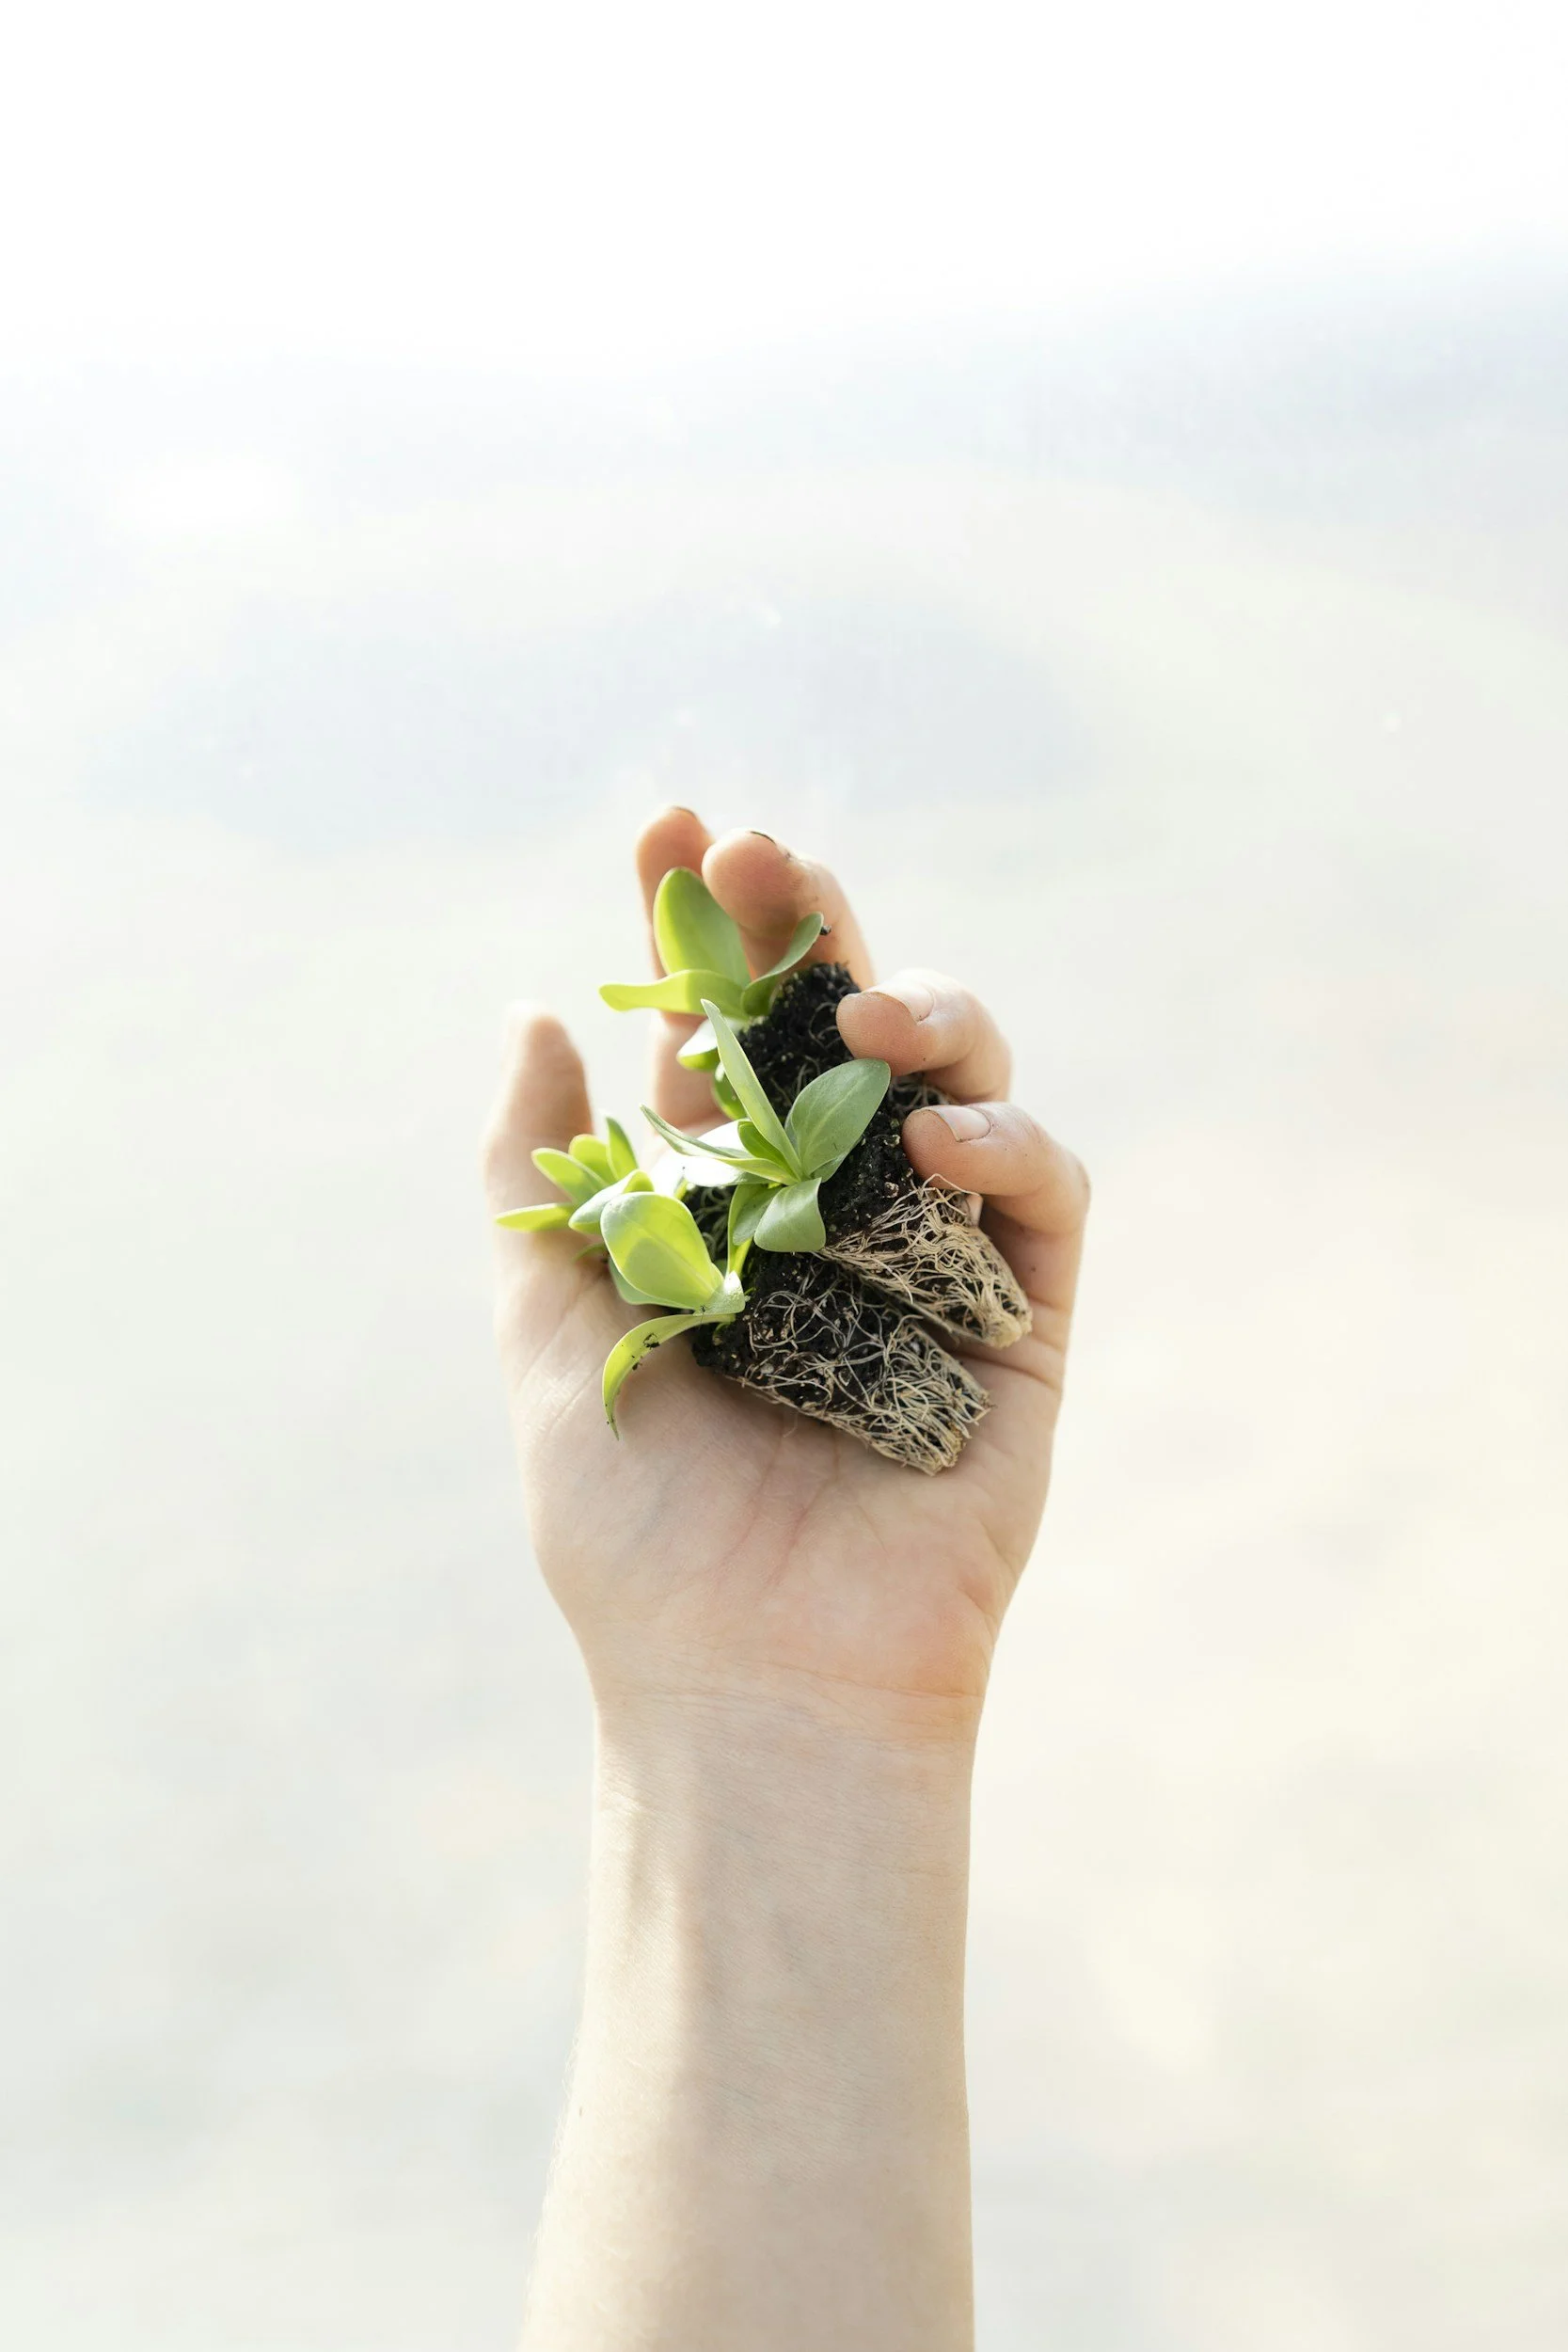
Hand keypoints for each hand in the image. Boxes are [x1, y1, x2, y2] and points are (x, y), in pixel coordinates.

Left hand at [482, 808, 1088, 1746]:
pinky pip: (1042, 1193)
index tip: (673, 830)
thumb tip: (530, 1011)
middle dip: (813, 931)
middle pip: (844, 1029)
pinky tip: (938, 1138)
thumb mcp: (554, 1330)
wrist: (749, 1681)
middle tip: (773, 856)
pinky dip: (1005, 1143)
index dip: (702, 929)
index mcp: (725, 1202)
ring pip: (961, 1082)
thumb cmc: (637, 1530)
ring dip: (927, 1011)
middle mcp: (835, 1210)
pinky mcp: (1028, 1318)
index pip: (720, 1032)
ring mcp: (938, 1255)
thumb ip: (539, 1177)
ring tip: (870, 1004)